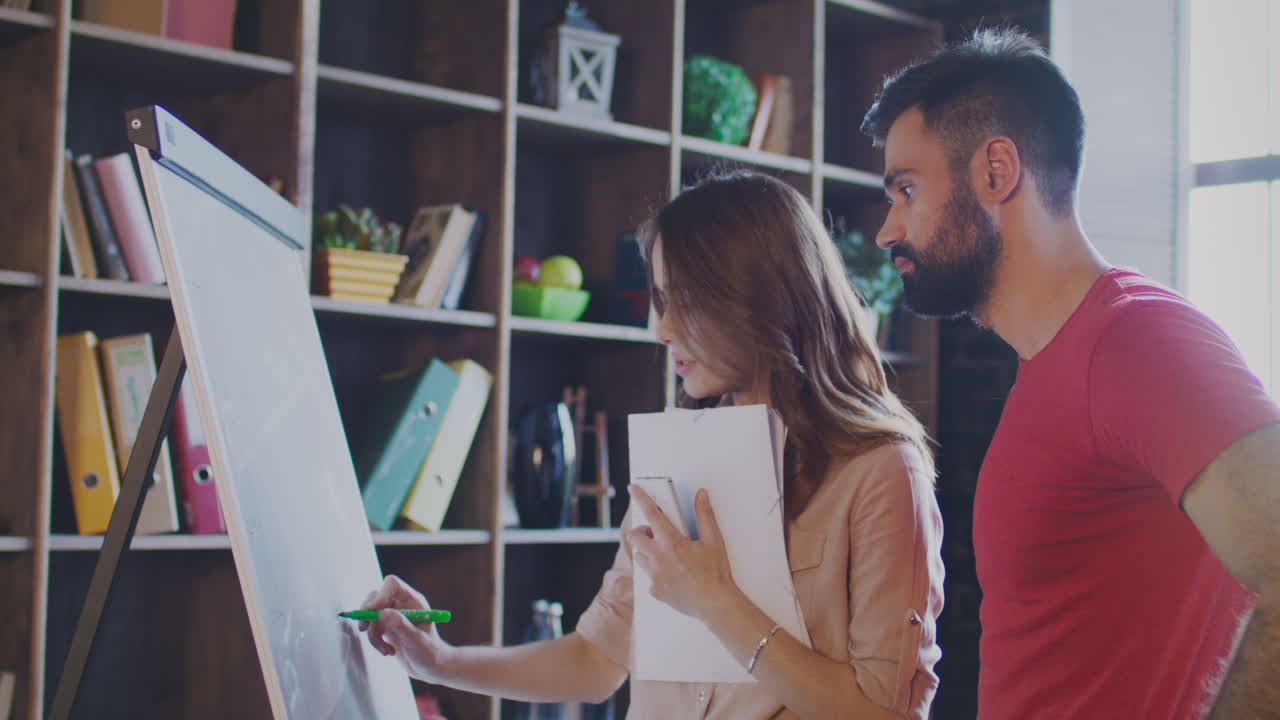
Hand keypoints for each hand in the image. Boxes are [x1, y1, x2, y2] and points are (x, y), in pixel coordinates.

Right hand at [358, 574, 451, 682]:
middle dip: (368, 613)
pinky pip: (371, 628)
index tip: (372, 611)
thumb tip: (382, 612)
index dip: (380, 595)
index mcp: (414, 601)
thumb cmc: (430, 653)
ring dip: (373, 635)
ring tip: (387, 650)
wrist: (430, 667)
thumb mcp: (416, 641)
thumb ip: (401, 626)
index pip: (393, 585)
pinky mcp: (386, 627)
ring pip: (371, 615)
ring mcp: (393, 615)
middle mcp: (402, 604)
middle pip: (376, 596)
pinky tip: (388, 651)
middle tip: (363, 628)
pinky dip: (375, 641)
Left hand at [627, 486, 741, 622]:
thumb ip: (704, 515)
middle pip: (635, 537)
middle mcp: (658, 558)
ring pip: (639, 557)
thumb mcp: (713, 540)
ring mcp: (654, 576)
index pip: (652, 514)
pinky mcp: (654, 591)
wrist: (714, 604)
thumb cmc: (715, 573)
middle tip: (656, 533)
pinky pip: (647, 577)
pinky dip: (655, 572)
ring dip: (647, 551)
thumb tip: (701, 496)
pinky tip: (671, 574)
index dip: (640, 498)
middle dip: (642, 531)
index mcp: (672, 543)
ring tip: (665, 554)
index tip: (632, 489)